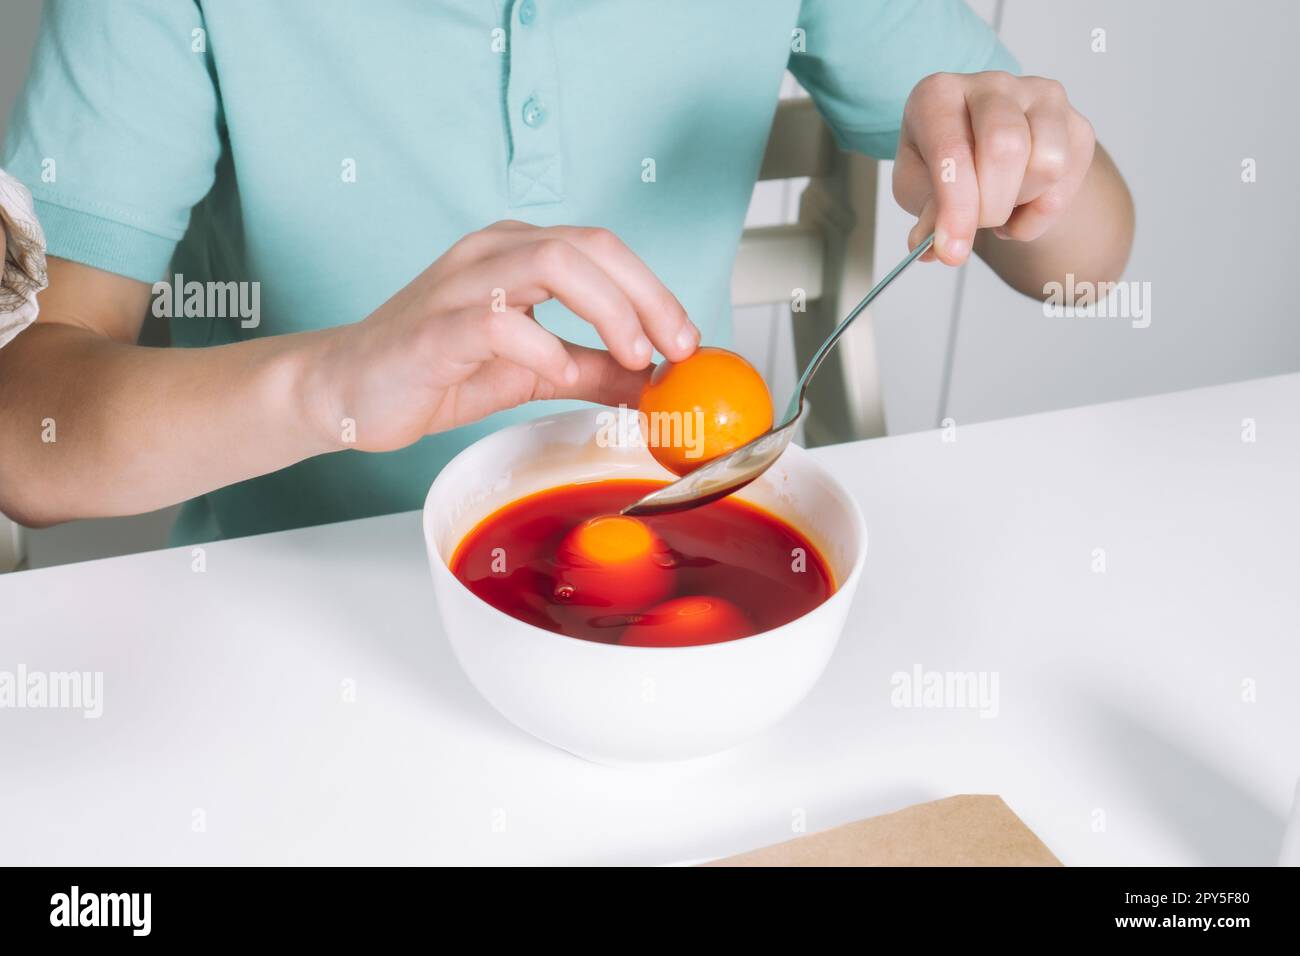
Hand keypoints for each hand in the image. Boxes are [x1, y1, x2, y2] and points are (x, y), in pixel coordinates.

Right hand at [301, 220, 697, 451]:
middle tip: (676, 348)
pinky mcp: (436, 327)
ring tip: (634, 357)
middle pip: (590, 245)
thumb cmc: (435, 369)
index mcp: (517, 254)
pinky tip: (559, 373)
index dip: (656, 292)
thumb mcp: (533, 371)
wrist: (349, 390)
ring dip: (609, 309)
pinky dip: (543, 347)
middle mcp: (492, 254)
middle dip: (648, 296)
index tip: (686, 342)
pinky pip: (500, 322)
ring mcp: (461, 285)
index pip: (604, 251)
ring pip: (552, 262)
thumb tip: (654, 381)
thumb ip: (592, 370)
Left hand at [894, 71, 1095, 264]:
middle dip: (991, 206)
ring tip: (998, 206)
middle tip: (977, 225)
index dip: (955, 209)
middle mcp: (991, 86)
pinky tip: (1020, 205)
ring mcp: (1039, 99)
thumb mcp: (919, 190)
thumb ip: (928, 215)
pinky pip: (1067, 182)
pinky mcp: (1076, 123)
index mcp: (939, 95)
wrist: (985, 157)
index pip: (952, 151)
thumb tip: (935, 248)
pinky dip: (1041, 213)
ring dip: (1019, 204)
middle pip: (1006, 148)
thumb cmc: (944, 167)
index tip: (952, 253)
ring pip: (1047, 163)